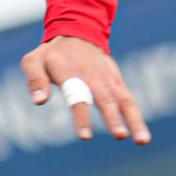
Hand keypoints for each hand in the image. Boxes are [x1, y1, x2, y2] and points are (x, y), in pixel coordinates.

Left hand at [20, 35, 148, 143]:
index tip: (85, 136)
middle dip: (113, 118)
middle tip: (119, 136)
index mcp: (71, 72)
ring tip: (142, 141)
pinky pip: (129, 100)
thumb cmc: (51, 54)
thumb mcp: (33, 61)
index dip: (81, 116)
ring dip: (134, 120)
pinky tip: (142, 136)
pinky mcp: (117, 81)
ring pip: (124, 100)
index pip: (77, 97)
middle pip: (105, 99)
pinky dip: (136, 116)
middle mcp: (93, 76)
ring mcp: (108, 78)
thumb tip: (39, 101)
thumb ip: (35, 80)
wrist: (76, 33)